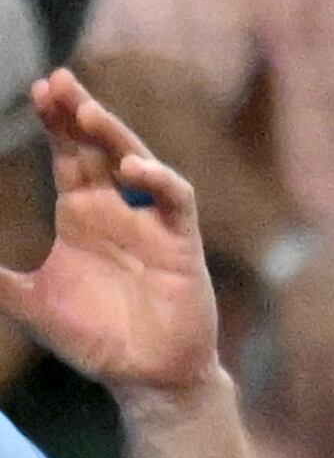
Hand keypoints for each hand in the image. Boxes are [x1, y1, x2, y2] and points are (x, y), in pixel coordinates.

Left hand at [0, 70, 219, 397]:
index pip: (67, 156)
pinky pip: (176, 200)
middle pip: (98, 148)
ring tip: (88, 111)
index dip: (54, 123)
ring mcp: (151, 224)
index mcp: (81, 217)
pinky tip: (131, 170)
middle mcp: (117, 211)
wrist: (144, 378)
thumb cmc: (93, 340)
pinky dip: (159, 181)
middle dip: (80, 113)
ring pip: (138, 162)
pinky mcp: (181, 244)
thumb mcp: (27, 303)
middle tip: (57, 79)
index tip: (35, 90)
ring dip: (115, 135)